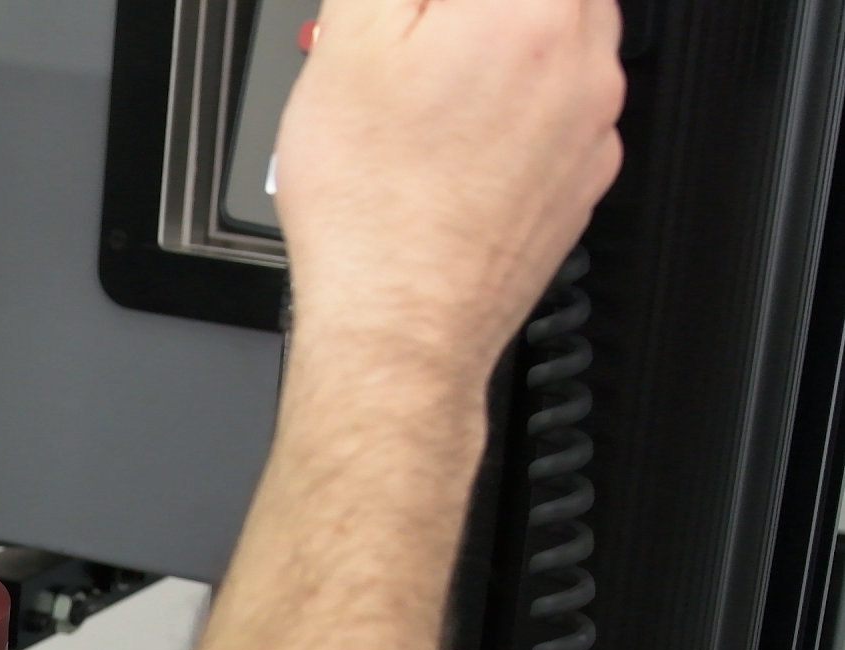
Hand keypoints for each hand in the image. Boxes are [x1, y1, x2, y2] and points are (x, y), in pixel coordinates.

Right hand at [274, 0, 625, 381]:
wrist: (398, 327)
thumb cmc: (371, 210)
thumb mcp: (347, 44)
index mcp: (531, 7)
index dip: (432, 5)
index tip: (410, 17)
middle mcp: (583, 59)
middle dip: (472, 13)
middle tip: (415, 34)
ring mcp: (592, 124)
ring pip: (561, 39)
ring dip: (500, 42)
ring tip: (426, 86)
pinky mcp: (581, 178)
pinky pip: (559, 108)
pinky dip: (514, 106)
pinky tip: (451, 140)